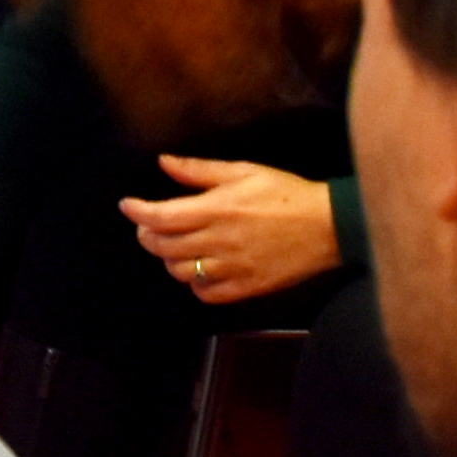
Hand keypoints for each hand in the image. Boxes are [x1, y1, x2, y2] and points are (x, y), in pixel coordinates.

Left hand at [121, 157, 342, 303]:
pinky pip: (207, 294)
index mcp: (216, 209)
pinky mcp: (247, 287)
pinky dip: (195, 283)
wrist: (329, 226)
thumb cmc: (286, 194)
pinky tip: (199, 269)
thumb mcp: (243, 171)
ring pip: (181, 272)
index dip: (137, 213)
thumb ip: (199, 170)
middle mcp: (219, 241)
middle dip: (147, 235)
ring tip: (174, 246)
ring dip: (169, 259)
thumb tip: (163, 162)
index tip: (128, 206)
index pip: (161, 217)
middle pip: (164, 247)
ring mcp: (233, 268)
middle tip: (148, 226)